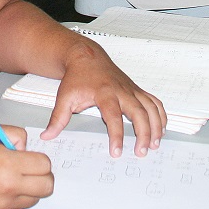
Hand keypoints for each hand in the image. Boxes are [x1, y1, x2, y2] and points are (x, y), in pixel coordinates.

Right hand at [0, 125, 52, 208]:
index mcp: (8, 163)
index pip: (44, 164)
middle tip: (31, 169)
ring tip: (15, 178)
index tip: (32, 157)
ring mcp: (6, 202)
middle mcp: (9, 186)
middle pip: (47, 185)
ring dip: (31, 188)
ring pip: (36, 198)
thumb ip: (13, 133)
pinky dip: (18, 198)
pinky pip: (21, 207)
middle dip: (43, 175)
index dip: (40, 158)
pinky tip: (4, 188)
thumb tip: (26, 147)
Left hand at [41, 45, 165, 157]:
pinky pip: (154, 102)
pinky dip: (161, 115)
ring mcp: (131, 89)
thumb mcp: (64, 97)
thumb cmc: (76, 77)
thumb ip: (58, 119)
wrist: (86, 56)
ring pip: (151, 108)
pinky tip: (160, 129)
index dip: (117, 136)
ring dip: (155, 127)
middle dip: (143, 134)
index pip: (113, 117)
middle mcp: (121, 90)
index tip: (117, 152)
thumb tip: (48, 135)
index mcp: (104, 93)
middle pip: (139, 113)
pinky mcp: (136, 89)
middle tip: (141, 152)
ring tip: (154, 144)